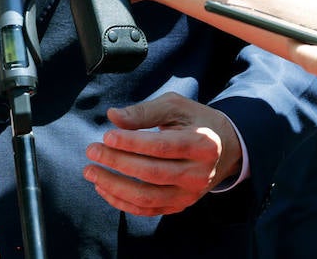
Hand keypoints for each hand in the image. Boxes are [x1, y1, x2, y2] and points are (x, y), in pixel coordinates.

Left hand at [83, 93, 241, 215]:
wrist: (225, 148)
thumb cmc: (196, 121)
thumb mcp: (175, 106)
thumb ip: (144, 111)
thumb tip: (113, 116)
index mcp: (202, 143)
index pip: (162, 146)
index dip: (132, 143)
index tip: (106, 136)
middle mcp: (199, 173)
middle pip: (153, 173)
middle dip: (117, 162)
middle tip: (92, 150)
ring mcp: (190, 193)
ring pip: (148, 197)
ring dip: (115, 186)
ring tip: (91, 172)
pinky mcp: (180, 205)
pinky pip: (148, 210)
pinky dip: (122, 202)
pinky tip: (103, 187)